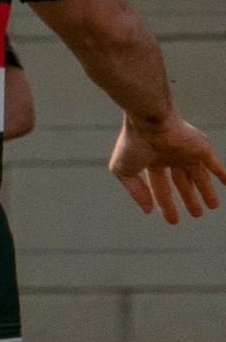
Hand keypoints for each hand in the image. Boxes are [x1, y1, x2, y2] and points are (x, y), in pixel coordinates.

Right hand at [109, 116, 225, 224]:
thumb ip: (136, 192)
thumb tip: (148, 209)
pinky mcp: (201, 149)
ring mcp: (187, 153)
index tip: (172, 219)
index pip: (160, 187)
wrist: (149, 122)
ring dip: (206, 192)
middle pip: (183, 182)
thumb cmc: (132, 144)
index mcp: (152, 160)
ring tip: (212, 207)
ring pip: (199, 176)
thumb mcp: (124, 172)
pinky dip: (222, 174)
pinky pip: (215, 165)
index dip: (165, 204)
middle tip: (196, 214)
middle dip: (189, 198)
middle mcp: (171, 157)